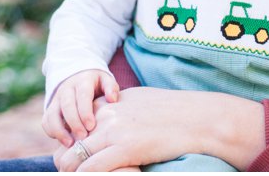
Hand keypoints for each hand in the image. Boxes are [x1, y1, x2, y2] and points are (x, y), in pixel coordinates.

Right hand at [43, 69, 120, 146]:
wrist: (78, 76)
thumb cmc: (96, 83)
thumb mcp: (105, 80)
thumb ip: (110, 88)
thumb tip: (112, 99)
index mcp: (82, 81)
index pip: (82, 96)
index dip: (85, 112)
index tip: (91, 126)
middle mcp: (66, 89)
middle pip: (67, 106)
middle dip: (74, 123)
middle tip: (82, 137)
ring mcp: (56, 99)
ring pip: (52, 115)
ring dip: (59, 131)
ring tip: (70, 144)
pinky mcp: (50, 108)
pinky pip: (46, 121)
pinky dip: (52, 132)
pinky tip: (64, 141)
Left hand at [52, 87, 264, 171]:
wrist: (200, 119)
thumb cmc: (178, 113)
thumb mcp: (143, 101)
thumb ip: (121, 108)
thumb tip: (109, 119)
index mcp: (111, 102)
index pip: (75, 123)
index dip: (73, 144)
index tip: (80, 157)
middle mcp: (108, 114)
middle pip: (68, 143)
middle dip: (68, 162)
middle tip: (78, 174)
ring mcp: (114, 131)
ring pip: (72, 159)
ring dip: (75, 173)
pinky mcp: (124, 149)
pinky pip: (89, 170)